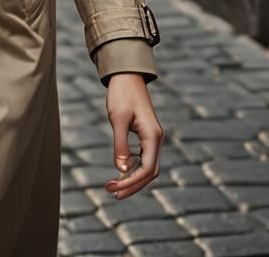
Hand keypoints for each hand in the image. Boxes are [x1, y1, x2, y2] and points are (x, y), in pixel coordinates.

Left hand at [103, 73, 163, 199]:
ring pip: (147, 166)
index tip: (115, 188)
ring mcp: (153, 137)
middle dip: (132, 185)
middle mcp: (156, 139)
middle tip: (112, 193)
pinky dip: (133, 168)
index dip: (132, 182)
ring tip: (114, 187)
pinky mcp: (146, 134)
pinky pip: (144, 158)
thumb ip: (120, 144)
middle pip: (149, 172)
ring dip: (132, 179)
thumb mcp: (118, 118)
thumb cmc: (122, 94)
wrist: (127, 75)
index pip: (147, 169)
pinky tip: (121, 172)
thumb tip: (122, 169)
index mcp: (153, 136)